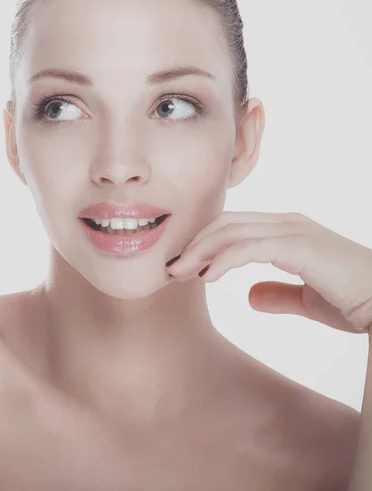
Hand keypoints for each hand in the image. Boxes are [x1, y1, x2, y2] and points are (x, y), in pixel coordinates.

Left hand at [165, 211, 371, 333]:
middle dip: (194, 244)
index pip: (233, 227)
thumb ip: (279, 294)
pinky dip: (223, 258)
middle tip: (171, 267)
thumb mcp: (308, 299)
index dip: (205, 243)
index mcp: (286, 231)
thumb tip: (250, 295)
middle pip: (226, 224)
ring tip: (179, 272)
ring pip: (232, 231)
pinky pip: (249, 247)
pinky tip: (207, 275)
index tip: (183, 265)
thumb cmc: (356, 302)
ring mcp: (293, 231)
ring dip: (200, 251)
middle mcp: (286, 223)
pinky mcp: (299, 246)